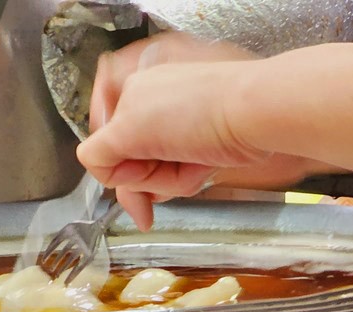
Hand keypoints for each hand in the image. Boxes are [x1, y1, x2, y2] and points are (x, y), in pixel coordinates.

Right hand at [78, 33, 274, 229]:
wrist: (257, 113)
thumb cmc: (200, 109)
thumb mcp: (130, 128)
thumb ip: (100, 151)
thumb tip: (96, 169)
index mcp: (127, 92)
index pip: (100, 147)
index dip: (114, 167)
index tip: (131, 174)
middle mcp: (149, 107)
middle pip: (129, 165)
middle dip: (147, 176)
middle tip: (164, 172)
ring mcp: (177, 127)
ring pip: (156, 175)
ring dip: (170, 179)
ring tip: (192, 164)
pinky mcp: (201, 143)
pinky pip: (181, 174)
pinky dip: (189, 177)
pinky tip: (205, 167)